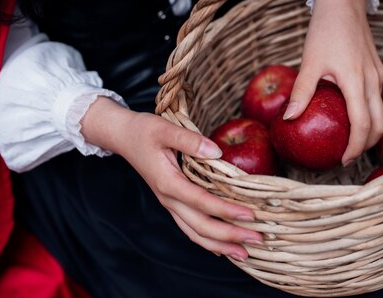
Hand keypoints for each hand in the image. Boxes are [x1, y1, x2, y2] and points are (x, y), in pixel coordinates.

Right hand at [81, 97, 261, 260]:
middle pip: (201, 226)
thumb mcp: (166, 129)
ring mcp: (170, 204)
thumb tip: (216, 152)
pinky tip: (224, 248)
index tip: (250, 215)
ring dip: (221, 245)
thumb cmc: (145, 131)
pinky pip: (191, 228)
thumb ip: (190, 140)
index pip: (202, 202)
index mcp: (168, 183)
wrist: (124, 137)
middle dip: (230, 236)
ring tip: (245, 253)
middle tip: (257, 238)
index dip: (227, 211)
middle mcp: (169, 199)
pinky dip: (208, 241)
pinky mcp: (173, 203)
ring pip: (195, 233)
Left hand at [283, 0, 382, 165]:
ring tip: (350, 140)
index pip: (362, 125)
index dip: (355, 148)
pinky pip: (378, 99)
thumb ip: (302, 91)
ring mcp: (379, 75)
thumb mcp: (309, 61)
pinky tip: (352, 114)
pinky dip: (370, 114)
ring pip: (381, 113)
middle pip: (379, 125)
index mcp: (356, 81)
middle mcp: (373, 81)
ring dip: (370, 131)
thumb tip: (289, 119)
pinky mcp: (379, 70)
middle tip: (347, 156)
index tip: (342, 161)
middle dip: (366, 146)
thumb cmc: (325, 30)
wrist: (344, 2)